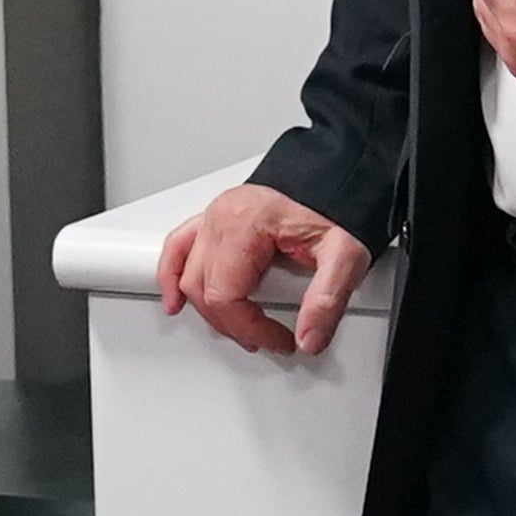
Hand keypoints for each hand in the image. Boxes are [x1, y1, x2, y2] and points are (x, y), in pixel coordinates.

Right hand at [160, 181, 370, 357]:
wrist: (335, 175)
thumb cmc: (336, 205)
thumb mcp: (344, 255)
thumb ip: (327, 299)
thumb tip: (309, 338)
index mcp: (244, 225)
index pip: (225, 296)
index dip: (250, 328)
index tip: (280, 340)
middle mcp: (220, 218)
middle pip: (203, 290)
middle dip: (234, 325)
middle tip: (267, 339)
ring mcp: (213, 217)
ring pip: (188, 275)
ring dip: (207, 310)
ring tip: (236, 330)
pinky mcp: (215, 219)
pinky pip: (179, 248)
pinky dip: (171, 275)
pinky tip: (175, 299)